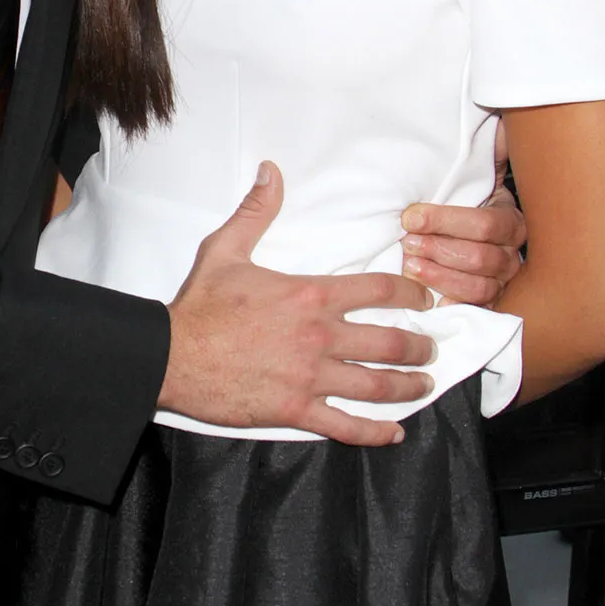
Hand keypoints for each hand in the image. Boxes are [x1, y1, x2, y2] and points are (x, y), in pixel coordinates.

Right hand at [160, 163, 435, 445]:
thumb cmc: (201, 305)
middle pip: (390, 342)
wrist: (173, 355)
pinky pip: (346, 425)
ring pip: (377, 385)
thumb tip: (271, 172)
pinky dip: (375, 432)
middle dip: (420, 347)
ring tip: (424, 385)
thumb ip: (256, 211)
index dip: (413, 295)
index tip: (426, 301)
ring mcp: (310, 377)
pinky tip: (394, 433)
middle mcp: (319, 337)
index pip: (380, 292)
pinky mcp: (296, 410)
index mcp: (310, 296)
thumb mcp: (226, 249)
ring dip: (409, 387)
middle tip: (431, 349)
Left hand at [400, 123, 525, 305]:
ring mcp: (502, 280)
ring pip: (479, 286)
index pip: (485, 224)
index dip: (446, 222)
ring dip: (441, 275)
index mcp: (511, 218)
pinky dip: (455, 304)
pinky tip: (433, 299)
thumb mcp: (477, 169)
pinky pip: (477, 308)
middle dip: (440, 250)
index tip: (410, 218)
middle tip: (407, 244)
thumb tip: (502, 123)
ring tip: (411, 266)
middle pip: (480, 258)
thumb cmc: (467, 196)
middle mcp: (512, 252)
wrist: (468, 225)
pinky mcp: (488, 301)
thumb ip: (491, 147)